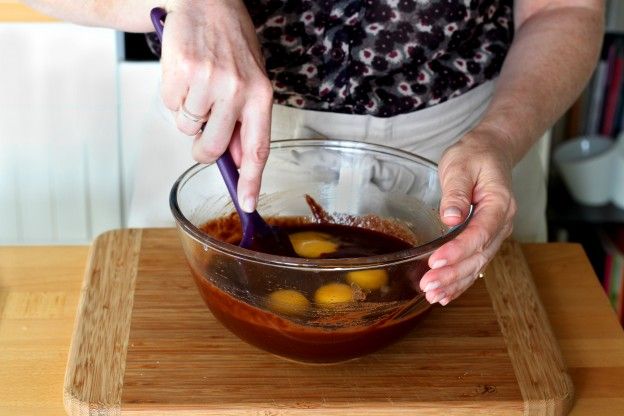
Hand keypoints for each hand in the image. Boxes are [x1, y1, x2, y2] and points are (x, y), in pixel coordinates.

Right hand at [160, 0, 272, 211]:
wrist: (206, 0)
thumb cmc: (231, 43)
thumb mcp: (252, 80)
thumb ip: (246, 120)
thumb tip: (237, 161)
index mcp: (261, 95)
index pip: (257, 149)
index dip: (251, 182)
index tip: (246, 205)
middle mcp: (237, 90)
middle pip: (211, 148)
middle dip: (202, 148)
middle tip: (202, 127)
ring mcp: (208, 81)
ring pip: (186, 127)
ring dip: (187, 113)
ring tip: (197, 83)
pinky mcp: (181, 71)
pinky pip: (169, 106)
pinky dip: (172, 96)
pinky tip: (184, 74)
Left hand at [418, 125, 517, 304]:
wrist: (490, 152)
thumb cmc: (475, 156)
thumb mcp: (461, 165)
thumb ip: (456, 191)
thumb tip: (451, 217)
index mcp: (500, 203)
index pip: (480, 233)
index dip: (458, 250)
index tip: (436, 262)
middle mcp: (502, 223)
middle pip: (479, 255)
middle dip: (453, 273)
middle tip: (428, 285)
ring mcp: (495, 233)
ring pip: (478, 264)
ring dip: (456, 282)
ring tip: (433, 295)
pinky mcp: (485, 238)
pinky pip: (475, 263)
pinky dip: (461, 281)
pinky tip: (446, 294)